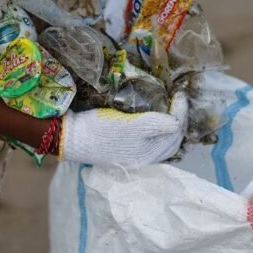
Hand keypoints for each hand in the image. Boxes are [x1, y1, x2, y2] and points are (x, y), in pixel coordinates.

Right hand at [59, 92, 187, 167]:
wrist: (72, 138)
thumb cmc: (101, 131)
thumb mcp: (131, 126)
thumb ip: (157, 125)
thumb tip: (178, 122)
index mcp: (149, 154)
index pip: (175, 132)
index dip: (180, 111)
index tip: (179, 93)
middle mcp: (145, 159)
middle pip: (172, 140)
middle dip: (179, 119)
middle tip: (178, 100)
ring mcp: (135, 155)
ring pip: (163, 142)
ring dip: (170, 126)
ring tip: (171, 109)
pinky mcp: (126, 149)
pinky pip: (151, 141)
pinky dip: (159, 130)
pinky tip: (156, 121)